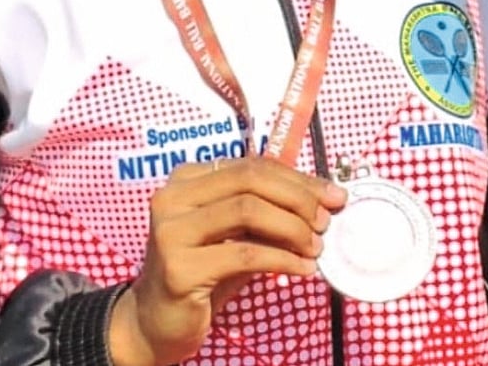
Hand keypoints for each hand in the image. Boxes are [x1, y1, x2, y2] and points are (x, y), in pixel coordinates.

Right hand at [108, 156, 346, 365]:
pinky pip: (244, 255)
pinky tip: (304, 270)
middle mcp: (173, 196)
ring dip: (292, 228)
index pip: (251, 165)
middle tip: (326, 221)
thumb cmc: (202, 272)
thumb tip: (322, 200)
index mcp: (186, 178)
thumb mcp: (233, 234)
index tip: (332, 195)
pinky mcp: (179, 268)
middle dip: (297, 198)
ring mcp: (172, 230)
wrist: (155, 322)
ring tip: (316, 247)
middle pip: (249, 180)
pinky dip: (282, 259)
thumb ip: (265, 212)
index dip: (296, 178)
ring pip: (247, 210)